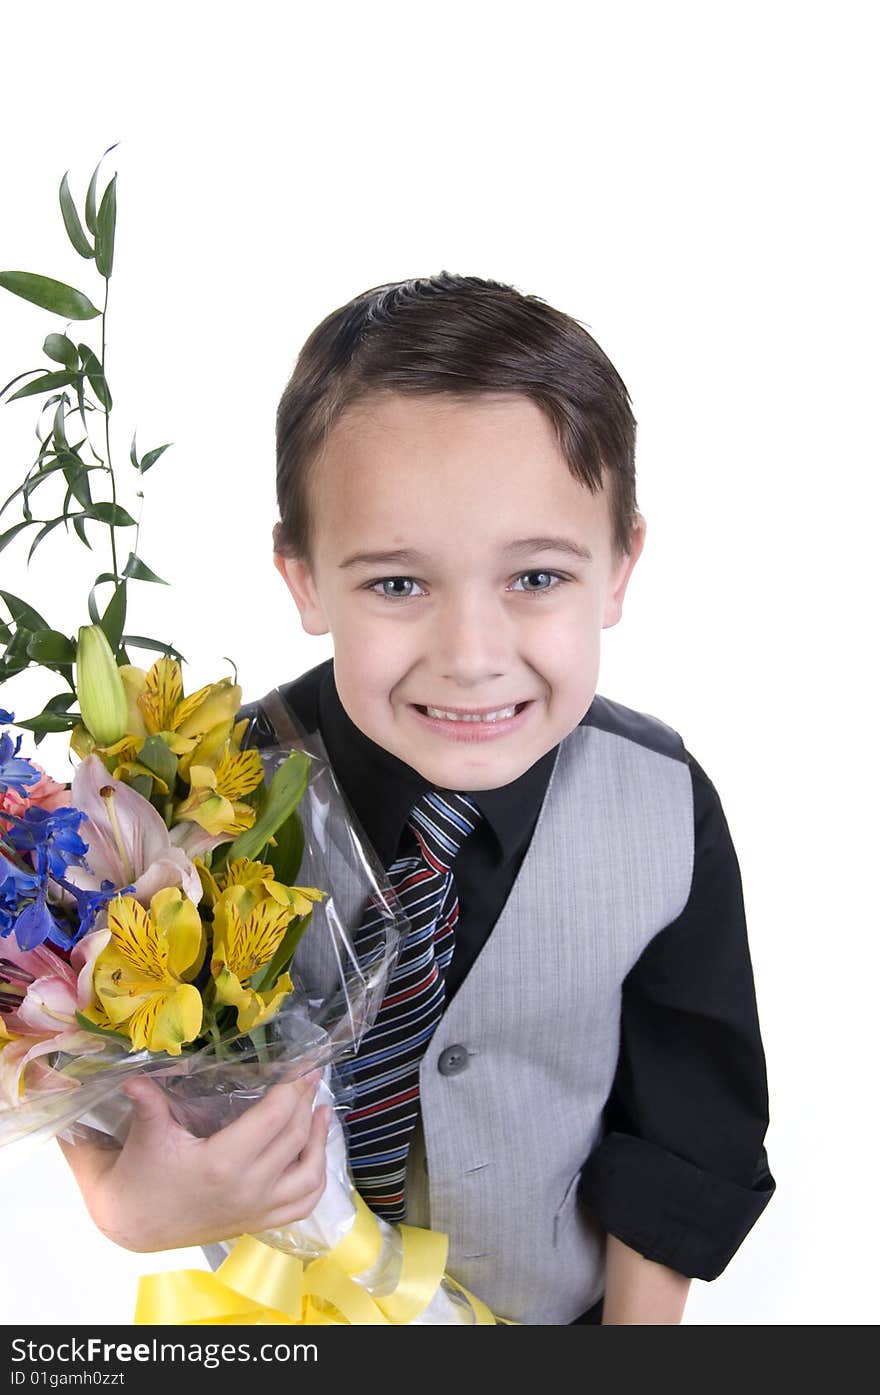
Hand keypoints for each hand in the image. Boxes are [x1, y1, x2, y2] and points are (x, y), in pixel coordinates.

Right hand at [57, 1069, 331, 1252]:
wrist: (135, 1223)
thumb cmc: (142, 1172)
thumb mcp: (147, 1134)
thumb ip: (148, 1102)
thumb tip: (134, 1077)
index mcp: (221, 1163)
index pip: (274, 1117)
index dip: (293, 1087)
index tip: (304, 1064)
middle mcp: (247, 1188)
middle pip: (294, 1137)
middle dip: (306, 1101)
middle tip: (310, 1075)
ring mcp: (257, 1210)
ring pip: (309, 1174)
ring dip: (320, 1140)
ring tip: (321, 1110)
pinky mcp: (259, 1222)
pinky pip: (303, 1204)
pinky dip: (317, 1177)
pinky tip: (315, 1152)